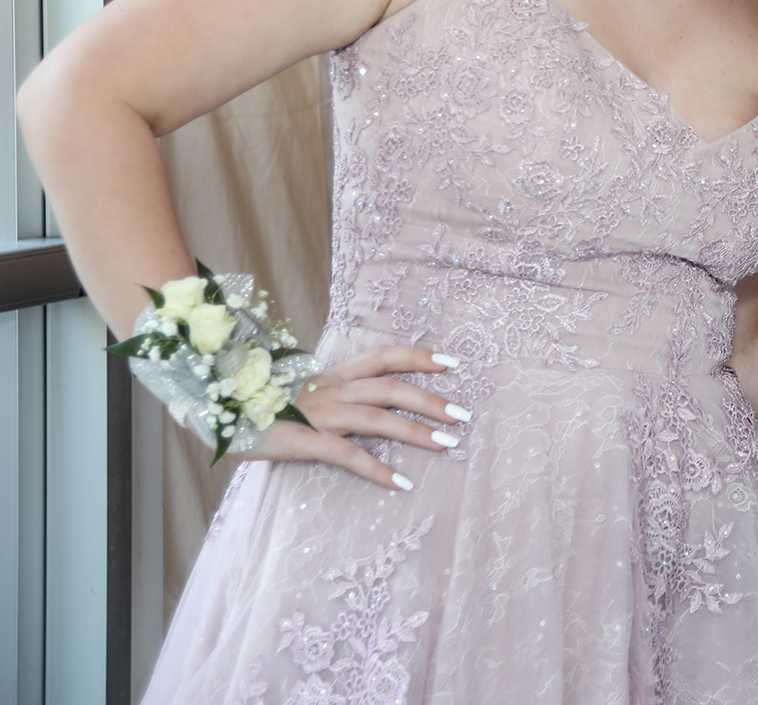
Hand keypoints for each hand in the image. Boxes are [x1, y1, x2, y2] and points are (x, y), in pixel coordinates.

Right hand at [236, 345, 471, 490]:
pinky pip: (348, 455)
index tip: (451, 363)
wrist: (210, 412)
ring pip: (379, 418)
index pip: (382, 357)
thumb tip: (362, 401)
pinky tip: (400, 483)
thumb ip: (330, 394)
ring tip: (448, 444)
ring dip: (417, 431)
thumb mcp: (299, 394)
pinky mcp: (304, 442)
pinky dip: (376, 469)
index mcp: (331, 376)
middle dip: (432, 400)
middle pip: (392, 388)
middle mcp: (331, 391)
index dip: (418, 357)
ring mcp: (319, 415)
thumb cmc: (257, 407)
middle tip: (464, 415)